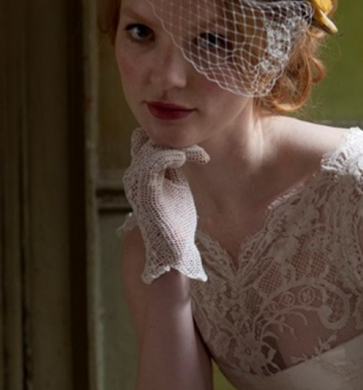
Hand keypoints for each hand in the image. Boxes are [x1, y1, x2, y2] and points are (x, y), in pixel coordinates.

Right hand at [123, 128, 209, 283]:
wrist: (173, 250)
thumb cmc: (176, 221)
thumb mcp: (176, 186)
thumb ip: (173, 168)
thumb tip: (182, 147)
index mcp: (142, 174)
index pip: (146, 142)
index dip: (169, 139)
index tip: (196, 148)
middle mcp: (135, 177)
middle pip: (146, 142)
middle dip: (175, 141)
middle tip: (200, 152)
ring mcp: (137, 185)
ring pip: (149, 150)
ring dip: (177, 148)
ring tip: (198, 155)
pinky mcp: (144, 193)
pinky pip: (151, 164)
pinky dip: (169, 156)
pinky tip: (184, 159)